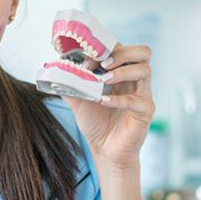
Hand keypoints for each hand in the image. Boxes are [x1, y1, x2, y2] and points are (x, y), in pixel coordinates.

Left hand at [62, 43, 154, 168]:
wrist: (104, 150)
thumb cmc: (96, 124)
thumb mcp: (78, 100)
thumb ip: (69, 84)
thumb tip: (55, 70)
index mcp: (121, 73)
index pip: (122, 48)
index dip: (104, 49)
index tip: (86, 61)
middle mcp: (135, 81)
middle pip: (143, 52)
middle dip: (122, 53)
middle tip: (103, 64)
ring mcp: (143, 95)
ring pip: (145, 70)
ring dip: (122, 72)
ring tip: (104, 80)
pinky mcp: (145, 112)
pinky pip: (139, 100)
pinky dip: (120, 99)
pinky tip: (104, 102)